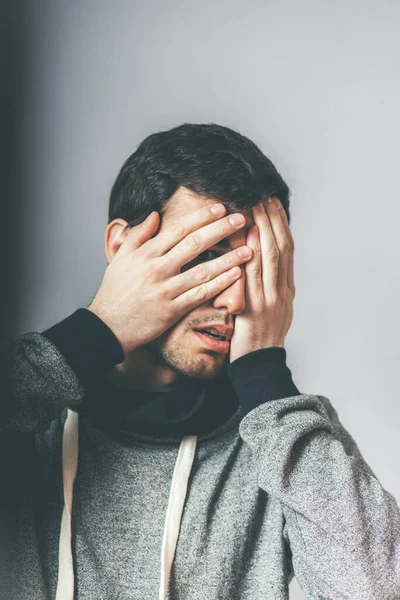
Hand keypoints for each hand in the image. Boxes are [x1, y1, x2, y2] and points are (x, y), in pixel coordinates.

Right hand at [87, 204, 252, 353]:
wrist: (108, 326)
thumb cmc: (114, 291)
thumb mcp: (119, 259)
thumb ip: (138, 235)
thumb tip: (156, 215)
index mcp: (145, 254)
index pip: (178, 230)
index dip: (201, 217)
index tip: (220, 208)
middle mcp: (157, 269)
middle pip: (194, 244)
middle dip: (220, 229)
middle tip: (241, 219)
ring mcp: (165, 290)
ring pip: (203, 270)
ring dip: (228, 258)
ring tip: (249, 249)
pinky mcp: (172, 310)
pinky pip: (200, 294)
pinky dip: (219, 284)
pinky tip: (236, 275)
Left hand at [229, 196, 294, 362]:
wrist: (259, 364)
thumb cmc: (259, 337)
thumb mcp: (272, 309)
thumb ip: (268, 286)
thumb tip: (257, 262)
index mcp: (287, 289)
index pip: (287, 249)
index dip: (281, 225)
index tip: (274, 204)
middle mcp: (283, 290)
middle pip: (282, 247)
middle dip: (274, 219)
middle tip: (265, 195)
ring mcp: (272, 298)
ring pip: (272, 256)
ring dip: (264, 228)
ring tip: (256, 206)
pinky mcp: (258, 308)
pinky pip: (255, 276)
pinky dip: (254, 253)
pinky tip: (249, 236)